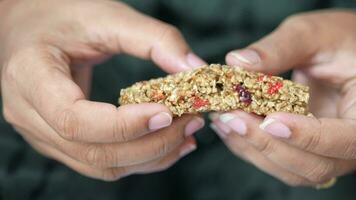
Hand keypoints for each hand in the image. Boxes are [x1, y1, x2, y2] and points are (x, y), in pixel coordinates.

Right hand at [0, 0, 205, 180]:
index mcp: (30, 76)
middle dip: (151, 144)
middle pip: (94, 151)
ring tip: (186, 134)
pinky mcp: (61, 140)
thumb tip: (194, 68)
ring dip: (150, 156)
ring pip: (101, 165)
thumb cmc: (65, 16)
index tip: (167, 112)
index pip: (74, 119)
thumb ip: (155, 39)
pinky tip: (167, 143)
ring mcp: (43, 133)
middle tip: (191, 121)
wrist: (31, 26)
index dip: (124, 124)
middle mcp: (28, 114)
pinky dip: (138, 158)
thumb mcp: (108, 16)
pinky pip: (101, 162)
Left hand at [211, 10, 355, 185]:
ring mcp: (327, 151)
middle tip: (231, 117)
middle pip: (313, 165)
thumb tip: (237, 63)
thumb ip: (280, 48)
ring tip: (223, 120)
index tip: (269, 120)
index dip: (306, 135)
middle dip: (267, 143)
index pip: (345, 140)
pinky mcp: (305, 150)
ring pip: (291, 170)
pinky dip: (251, 148)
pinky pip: (278, 162)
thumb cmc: (337, 40)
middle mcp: (350, 143)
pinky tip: (228, 127)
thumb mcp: (314, 34)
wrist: (341, 53)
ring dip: (253, 149)